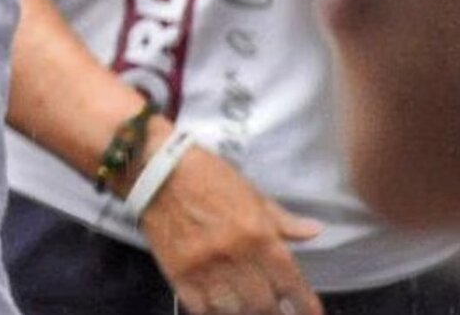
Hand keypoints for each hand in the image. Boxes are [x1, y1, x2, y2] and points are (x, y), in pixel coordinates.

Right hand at [139, 144, 323, 314]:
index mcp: (258, 234)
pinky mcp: (177, 272)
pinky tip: (218, 305)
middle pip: (263, 303)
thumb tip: (315, 232)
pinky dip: (213, 310)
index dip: (304, 304)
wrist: (155, 170)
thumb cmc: (208, 176)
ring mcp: (204, 266)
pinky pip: (201, 307)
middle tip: (274, 308)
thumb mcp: (250, 193)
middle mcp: (235, 255)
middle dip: (274, 310)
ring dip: (244, 311)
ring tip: (247, 306)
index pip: (290, 281)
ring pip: (234, 309)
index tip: (311, 314)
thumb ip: (281, 220)